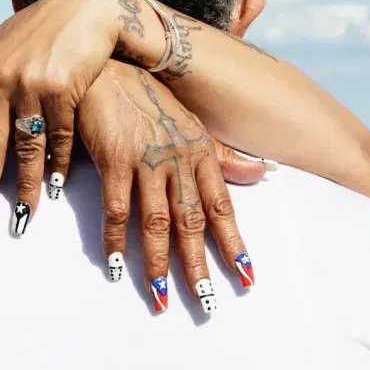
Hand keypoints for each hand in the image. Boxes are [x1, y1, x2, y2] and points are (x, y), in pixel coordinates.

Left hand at [0, 0, 125, 236]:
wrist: (84, 7)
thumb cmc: (39, 29)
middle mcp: (1, 81)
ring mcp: (32, 85)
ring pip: (25, 146)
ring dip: (24, 185)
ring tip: (20, 216)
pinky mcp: (64, 88)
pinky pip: (59, 135)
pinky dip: (59, 162)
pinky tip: (57, 187)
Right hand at [76, 62, 261, 311]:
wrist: (107, 66)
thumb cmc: (145, 96)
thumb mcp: (191, 123)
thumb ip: (222, 154)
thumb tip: (262, 174)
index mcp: (201, 151)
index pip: (221, 207)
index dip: (233, 244)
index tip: (245, 276)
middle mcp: (178, 158)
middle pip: (190, 222)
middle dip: (198, 266)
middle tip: (206, 303)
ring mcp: (146, 159)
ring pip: (156, 222)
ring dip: (158, 263)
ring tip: (161, 297)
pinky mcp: (114, 158)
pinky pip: (116, 208)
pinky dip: (115, 240)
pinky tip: (118, 264)